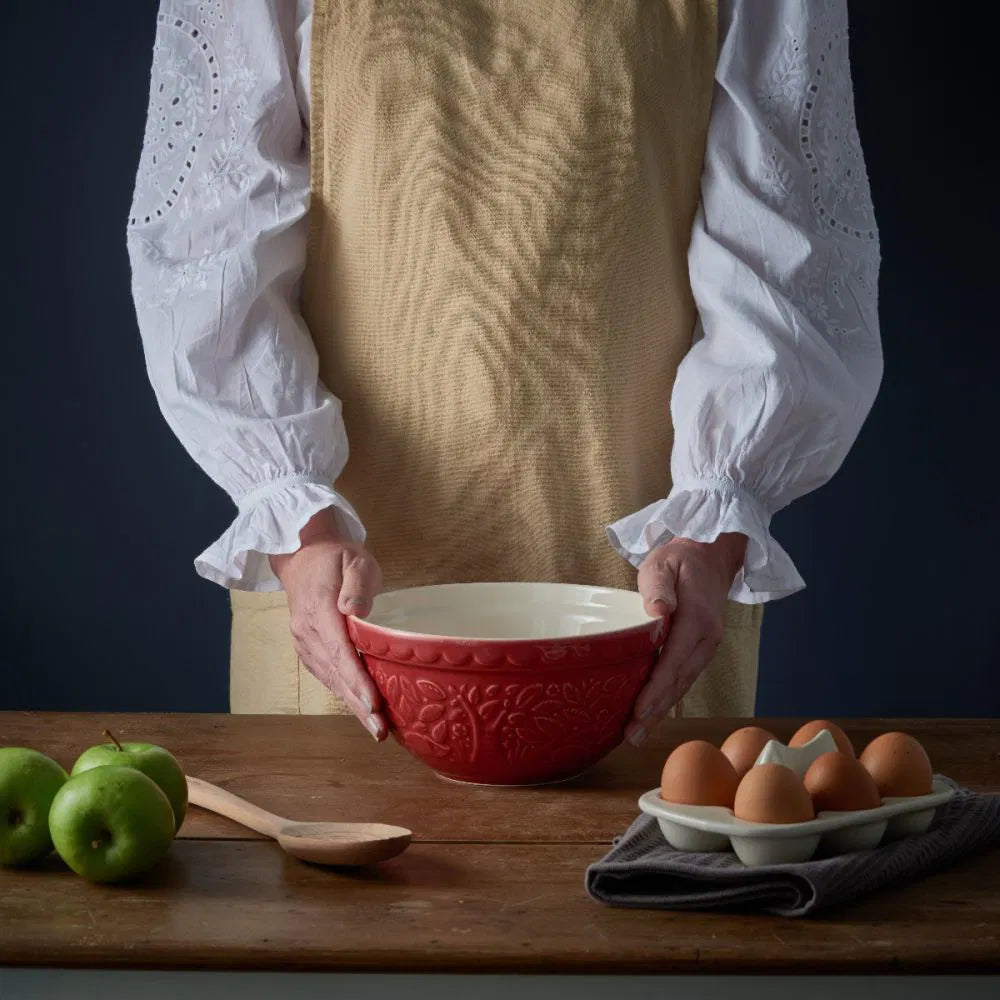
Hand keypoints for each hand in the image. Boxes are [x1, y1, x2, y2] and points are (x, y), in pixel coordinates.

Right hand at [268, 507, 386, 740]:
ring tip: (377, 729)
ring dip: (352, 705)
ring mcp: (303, 642)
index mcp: (318, 609)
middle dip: (358, 705)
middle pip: (335, 673)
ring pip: (330, 679)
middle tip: (381, 731)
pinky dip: (344, 694)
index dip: (356, 680)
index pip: (339, 651)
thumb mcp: (354, 560)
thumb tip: (356, 611)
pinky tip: (361, 710)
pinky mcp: (308, 649)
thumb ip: (357, 584)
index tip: (373, 704)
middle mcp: (306, 631)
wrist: (304, 556)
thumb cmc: (337, 558)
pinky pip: (327, 675)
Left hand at [625, 532, 747, 746]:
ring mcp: (706, 646)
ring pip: (683, 684)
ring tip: (637, 734)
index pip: (674, 660)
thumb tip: (658, 610)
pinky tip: (651, 713)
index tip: (639, 710)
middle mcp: (706, 638)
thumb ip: (659, 586)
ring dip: (661, 711)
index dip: (656, 688)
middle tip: (631, 735)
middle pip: (679, 681)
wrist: (710, 556)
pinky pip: (684, 677)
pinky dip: (668, 698)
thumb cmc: (680, 559)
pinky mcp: (700, 650)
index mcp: (697, 618)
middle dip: (655, 711)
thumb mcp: (664, 562)